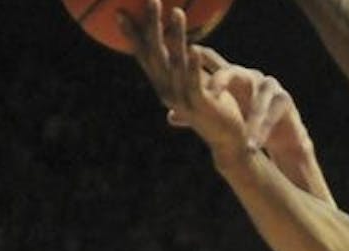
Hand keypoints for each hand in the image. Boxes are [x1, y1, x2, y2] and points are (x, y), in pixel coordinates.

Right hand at [120, 1, 297, 164]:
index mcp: (163, 84)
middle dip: (152, 26)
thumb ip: (183, 64)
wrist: (228, 139)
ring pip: (175, 63)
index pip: (144, 55)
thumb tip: (176, 39)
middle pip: (156, 54)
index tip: (120, 12)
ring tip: (177, 11)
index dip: (132, 34)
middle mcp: (167, 91)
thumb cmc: (214, 106)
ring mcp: (182, 100)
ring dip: (176, 36)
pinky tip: (194, 47)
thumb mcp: (195, 81)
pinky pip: (194, 82)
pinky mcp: (200, 106)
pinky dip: (193, 64)